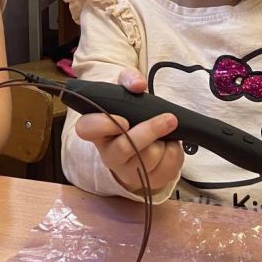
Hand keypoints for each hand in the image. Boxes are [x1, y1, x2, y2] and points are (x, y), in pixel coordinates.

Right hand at [74, 67, 183, 192]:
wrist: (144, 141)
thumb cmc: (130, 114)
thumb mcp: (126, 91)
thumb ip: (129, 79)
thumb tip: (138, 86)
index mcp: (97, 131)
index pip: (86, 129)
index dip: (103, 124)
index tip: (124, 119)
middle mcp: (109, 154)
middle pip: (125, 147)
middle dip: (149, 131)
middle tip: (169, 119)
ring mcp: (128, 171)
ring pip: (150, 157)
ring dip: (164, 141)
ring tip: (165, 132)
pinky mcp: (148, 181)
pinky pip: (168, 168)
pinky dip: (175, 152)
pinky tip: (169, 144)